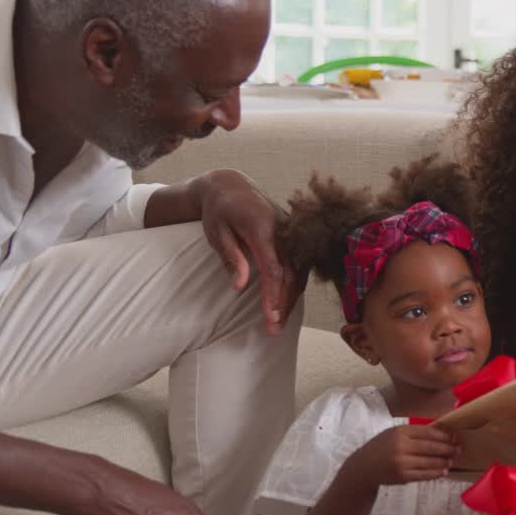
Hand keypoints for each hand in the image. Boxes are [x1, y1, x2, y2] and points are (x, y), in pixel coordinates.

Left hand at [195, 169, 302, 334]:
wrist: (232, 185)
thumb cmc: (220, 210)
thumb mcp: (216, 233)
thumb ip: (231, 258)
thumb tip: (240, 286)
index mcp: (262, 228)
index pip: (273, 268)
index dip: (273, 295)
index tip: (270, 317)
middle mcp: (284, 230)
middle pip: (291, 274)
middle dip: (284, 303)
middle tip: (273, 329)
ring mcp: (292, 232)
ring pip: (299, 271)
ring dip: (291, 298)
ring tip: (278, 322)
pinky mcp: (294, 235)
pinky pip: (299, 263)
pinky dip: (294, 285)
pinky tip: (286, 302)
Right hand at [351, 425, 459, 486]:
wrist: (363, 468)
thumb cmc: (382, 448)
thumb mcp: (393, 434)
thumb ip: (413, 433)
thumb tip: (441, 434)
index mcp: (400, 432)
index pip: (428, 432)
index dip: (444, 436)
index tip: (454, 437)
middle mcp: (400, 446)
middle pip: (431, 447)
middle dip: (448, 449)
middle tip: (458, 449)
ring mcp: (401, 462)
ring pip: (429, 462)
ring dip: (444, 462)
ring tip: (452, 460)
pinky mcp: (402, 476)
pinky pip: (424, 475)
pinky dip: (435, 473)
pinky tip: (443, 471)